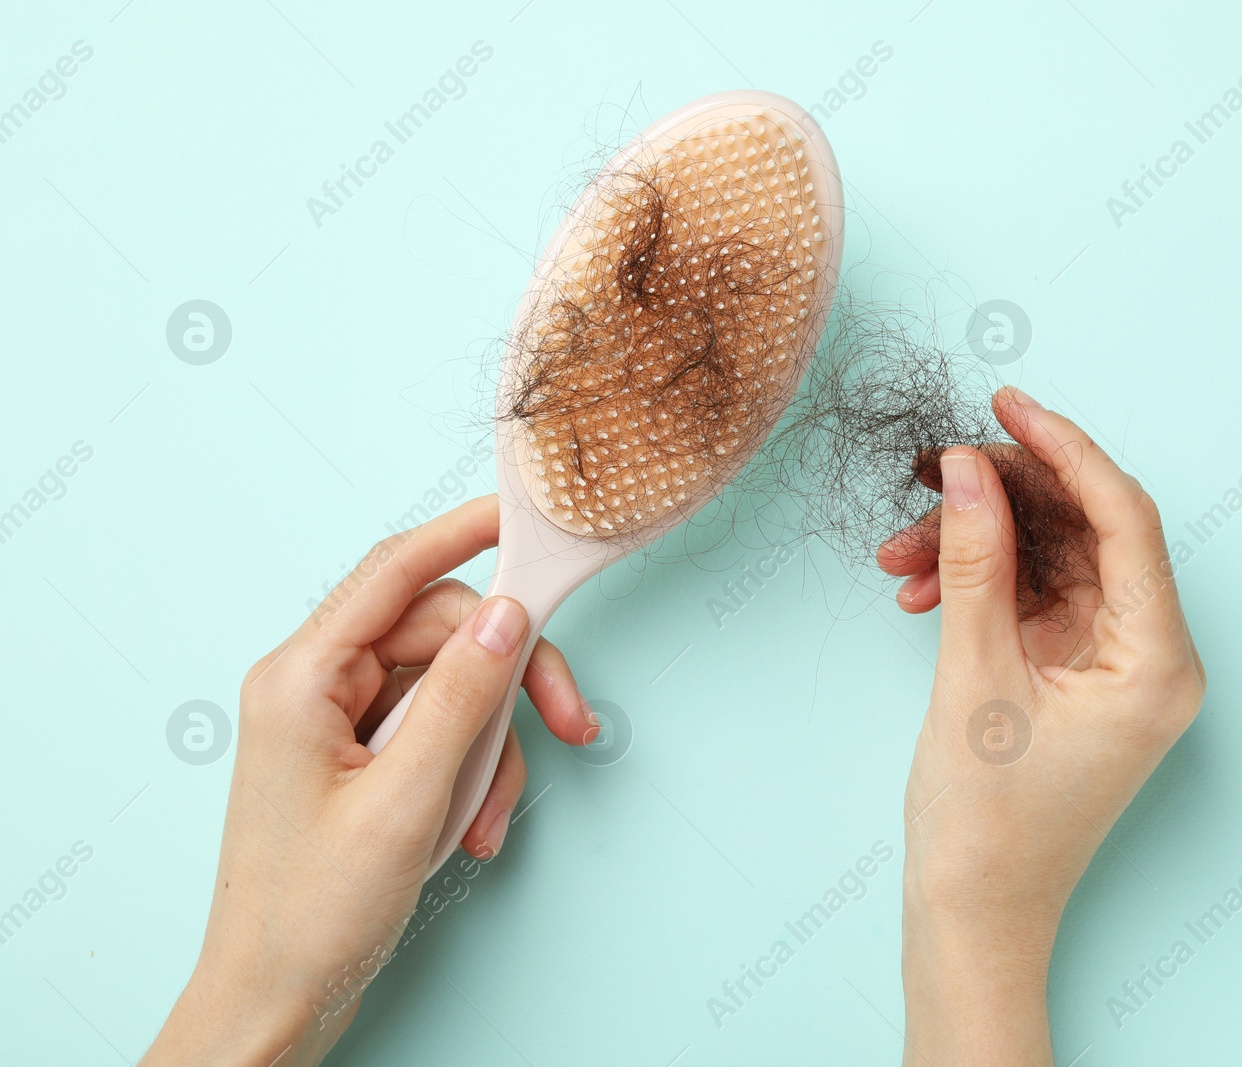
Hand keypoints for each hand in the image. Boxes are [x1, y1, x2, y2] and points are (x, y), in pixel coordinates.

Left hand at [141, 496, 594, 1065]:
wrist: (275, 1000)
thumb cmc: (312, 914)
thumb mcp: (405, 803)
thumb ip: (462, 700)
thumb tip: (506, 615)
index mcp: (301, 679)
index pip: (394, 573)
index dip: (462, 533)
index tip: (521, 512)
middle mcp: (316, 687)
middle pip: (441, 635)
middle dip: (507, 682)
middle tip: (567, 723)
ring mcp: (337, 724)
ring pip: (450, 688)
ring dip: (489, 747)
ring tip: (487, 818)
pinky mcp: (361, 759)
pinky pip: (438, 732)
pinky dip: (469, 772)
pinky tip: (469, 828)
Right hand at [882, 388, 1205, 1065]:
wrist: (974, 912)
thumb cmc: (988, 825)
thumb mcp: (973, 677)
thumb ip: (975, 561)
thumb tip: (965, 468)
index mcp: (1157, 661)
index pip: (1124, 518)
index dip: (1064, 449)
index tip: (1005, 404)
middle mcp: (1152, 656)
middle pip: (1086, 531)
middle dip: (1002, 498)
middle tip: (930, 473)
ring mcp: (1115, 664)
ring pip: (1051, 560)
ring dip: (976, 543)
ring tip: (900, 553)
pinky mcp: (1077, 674)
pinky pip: (1033, 597)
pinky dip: (979, 583)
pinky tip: (920, 587)